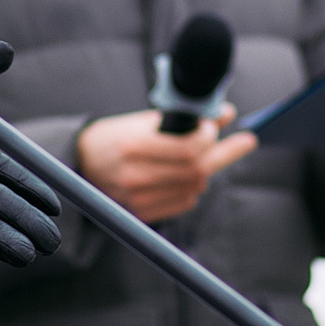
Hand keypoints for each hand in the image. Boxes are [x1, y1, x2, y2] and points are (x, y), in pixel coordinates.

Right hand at [76, 110, 256, 223]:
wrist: (79, 163)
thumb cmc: (113, 136)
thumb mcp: (142, 120)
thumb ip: (184, 118)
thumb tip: (224, 113)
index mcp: (132, 145)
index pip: (188, 148)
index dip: (209, 137)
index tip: (215, 126)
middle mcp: (135, 175)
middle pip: (197, 169)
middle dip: (226, 153)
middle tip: (245, 141)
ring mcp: (137, 198)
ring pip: (194, 187)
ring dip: (208, 169)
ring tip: (208, 155)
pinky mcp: (141, 213)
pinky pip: (184, 202)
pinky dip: (194, 186)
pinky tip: (188, 174)